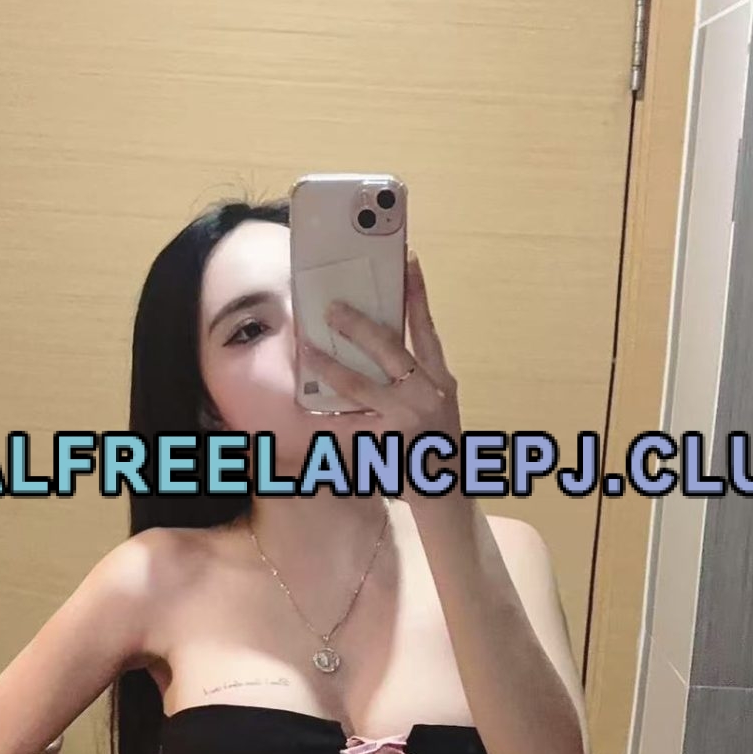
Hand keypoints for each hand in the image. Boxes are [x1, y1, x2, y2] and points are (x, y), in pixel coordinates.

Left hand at [298, 250, 462, 460]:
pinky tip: (304, 403)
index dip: (418, 295)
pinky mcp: (384, 443)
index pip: (428, 330)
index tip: (408, 263)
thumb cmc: (439, 440)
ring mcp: (405, 419)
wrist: (448, 490)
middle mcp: (426, 395)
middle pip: (389, 349)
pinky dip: (324, 415)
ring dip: (329, 365)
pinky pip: (346, 424)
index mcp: (440, 380)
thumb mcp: (439, 400)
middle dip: (359, 326)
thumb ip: (416, 372)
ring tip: (307, 348)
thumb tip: (378, 335)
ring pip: (359, 385)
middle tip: (332, 309)